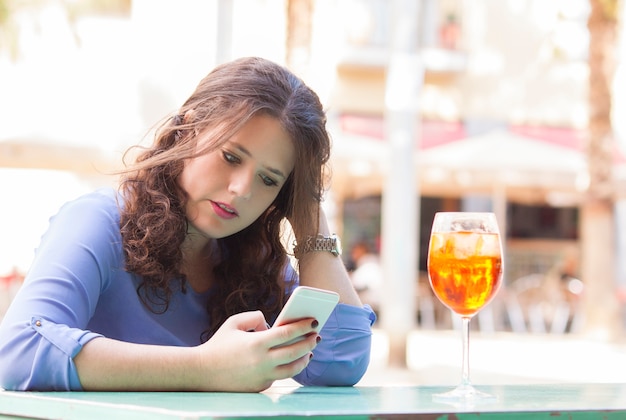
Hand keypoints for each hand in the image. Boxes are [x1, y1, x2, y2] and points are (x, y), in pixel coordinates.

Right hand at [196, 311, 318, 391]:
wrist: (201, 372)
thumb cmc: (218, 344)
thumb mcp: (234, 322)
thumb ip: (255, 317)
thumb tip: (272, 324)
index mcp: (257, 343)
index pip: (288, 333)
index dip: (304, 326)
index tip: (314, 321)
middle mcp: (262, 362)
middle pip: (295, 352)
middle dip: (309, 342)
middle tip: (317, 335)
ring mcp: (262, 376)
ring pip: (292, 369)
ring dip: (304, 358)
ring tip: (310, 350)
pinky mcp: (260, 386)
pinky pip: (279, 376)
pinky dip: (289, 367)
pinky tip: (294, 361)